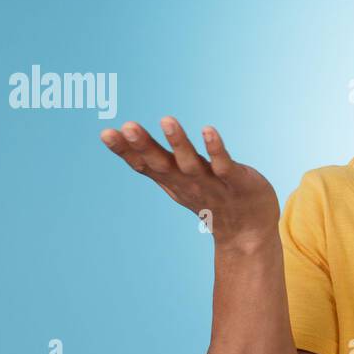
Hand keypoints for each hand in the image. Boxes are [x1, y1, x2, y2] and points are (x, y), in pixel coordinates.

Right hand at [98, 117, 280, 250]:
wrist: (248, 233)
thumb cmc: (211, 200)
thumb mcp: (177, 182)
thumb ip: (153, 162)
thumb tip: (120, 138)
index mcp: (172, 181)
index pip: (144, 165)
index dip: (125, 151)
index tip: (106, 133)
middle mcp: (187, 182)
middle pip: (162, 164)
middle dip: (144, 146)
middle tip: (128, 126)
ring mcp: (211, 183)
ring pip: (191, 163)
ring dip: (179, 143)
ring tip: (167, 120)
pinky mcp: (236, 182)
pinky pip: (224, 164)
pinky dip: (216, 149)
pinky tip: (208, 130)